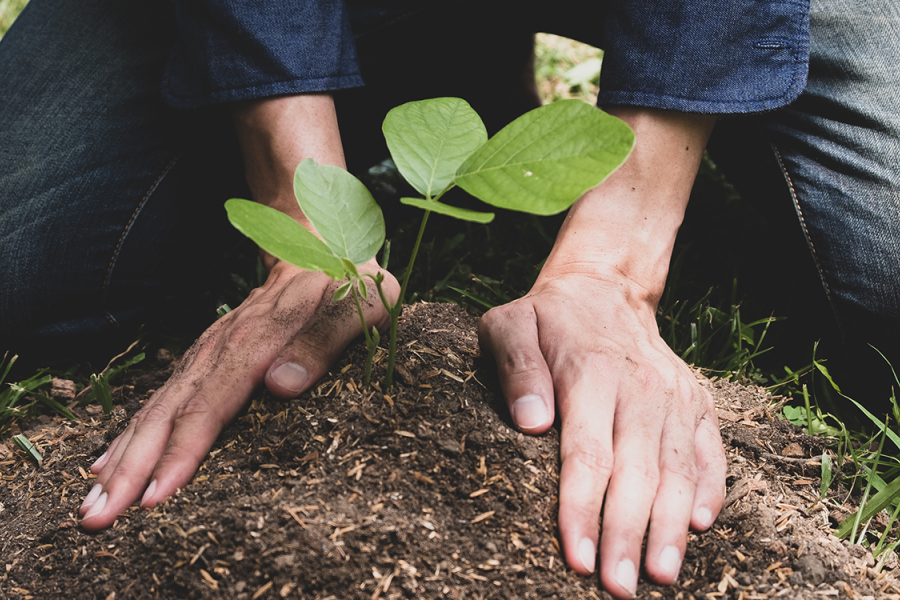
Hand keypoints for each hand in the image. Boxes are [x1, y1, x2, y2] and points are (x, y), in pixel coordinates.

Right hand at [80, 259, 398, 529]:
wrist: (316, 244)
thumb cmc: (347, 284)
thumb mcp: (360, 305)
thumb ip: (325, 341)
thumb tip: (282, 385)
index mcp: (260, 337)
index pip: (213, 402)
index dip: (183, 451)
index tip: (157, 496)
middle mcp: (222, 346)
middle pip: (170, 413)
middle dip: (133, 469)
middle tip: (98, 519)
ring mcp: (208, 351)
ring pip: (157, 409)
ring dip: (123, 458)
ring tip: (91, 507)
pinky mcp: (204, 357)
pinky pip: (161, 399)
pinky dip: (131, 434)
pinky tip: (105, 466)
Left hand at [480, 269, 725, 597]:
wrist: (605, 290)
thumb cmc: (548, 318)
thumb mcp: (511, 325)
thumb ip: (515, 367)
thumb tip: (530, 422)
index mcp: (591, 374)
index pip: (588, 454)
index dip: (583, 509)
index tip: (578, 557)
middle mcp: (641, 389)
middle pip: (637, 474)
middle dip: (627, 535)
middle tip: (617, 587)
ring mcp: (675, 398)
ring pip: (677, 471)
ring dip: (670, 527)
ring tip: (661, 575)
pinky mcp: (696, 403)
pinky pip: (710, 452)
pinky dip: (710, 489)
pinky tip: (700, 527)